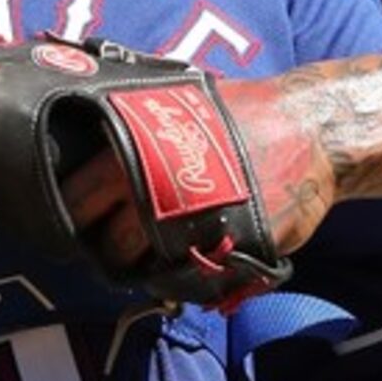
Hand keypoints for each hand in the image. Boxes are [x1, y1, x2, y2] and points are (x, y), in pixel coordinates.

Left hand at [61, 76, 336, 270]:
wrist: (307, 129)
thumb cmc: (237, 112)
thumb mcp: (172, 99)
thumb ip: (128, 123)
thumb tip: (87, 128)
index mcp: (132, 147)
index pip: (76, 198)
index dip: (74, 214)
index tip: (82, 218)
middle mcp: (154, 187)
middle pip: (107, 243)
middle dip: (108, 250)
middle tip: (117, 245)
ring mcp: (191, 223)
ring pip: (144, 268)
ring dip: (144, 267)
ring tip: (154, 254)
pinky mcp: (226, 250)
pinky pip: (189, 280)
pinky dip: (183, 278)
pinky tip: (187, 261)